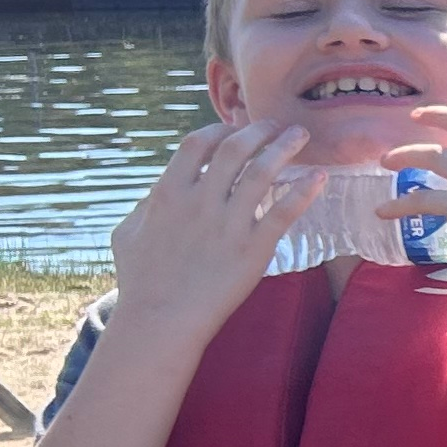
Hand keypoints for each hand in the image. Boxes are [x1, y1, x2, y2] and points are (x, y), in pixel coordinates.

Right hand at [110, 121, 321, 346]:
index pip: (198, 143)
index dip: (219, 130)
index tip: (235, 129)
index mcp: (168, 193)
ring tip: (300, 136)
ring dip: (284, 147)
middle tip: (276, 125)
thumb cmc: (141, 281)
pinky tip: (319, 177)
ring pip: (263, 172)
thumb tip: (158, 191)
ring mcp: (228, 224)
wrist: (161, 321)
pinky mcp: (253, 249)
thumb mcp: (127, 234)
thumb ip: (145, 206)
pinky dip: (304, 190)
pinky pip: (283, 211)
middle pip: (235, 149)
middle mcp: (200, 201)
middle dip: (258, 130)